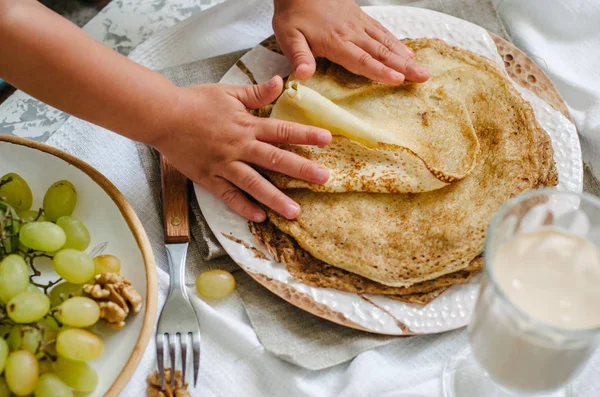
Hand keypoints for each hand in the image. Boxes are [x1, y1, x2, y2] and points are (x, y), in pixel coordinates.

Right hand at [153, 76, 331, 221]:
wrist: (164, 116)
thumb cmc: (196, 102)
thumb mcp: (229, 93)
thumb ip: (256, 93)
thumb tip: (280, 83)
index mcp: (246, 126)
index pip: (282, 131)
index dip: (306, 135)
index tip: (327, 139)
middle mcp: (239, 147)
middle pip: (275, 160)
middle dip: (302, 169)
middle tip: (324, 179)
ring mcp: (224, 165)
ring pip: (254, 184)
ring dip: (276, 198)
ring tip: (295, 211)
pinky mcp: (209, 179)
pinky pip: (228, 196)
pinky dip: (244, 207)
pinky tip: (260, 217)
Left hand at [272, 0, 428, 84]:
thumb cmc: (293, 13)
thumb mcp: (288, 36)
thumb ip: (298, 56)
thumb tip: (303, 76)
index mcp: (336, 41)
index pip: (362, 60)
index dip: (380, 72)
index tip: (399, 80)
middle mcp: (352, 33)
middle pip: (381, 53)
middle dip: (404, 66)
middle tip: (424, 76)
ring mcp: (358, 24)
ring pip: (385, 42)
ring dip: (404, 56)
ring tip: (421, 68)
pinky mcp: (360, 17)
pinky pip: (381, 31)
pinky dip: (396, 42)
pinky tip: (406, 51)